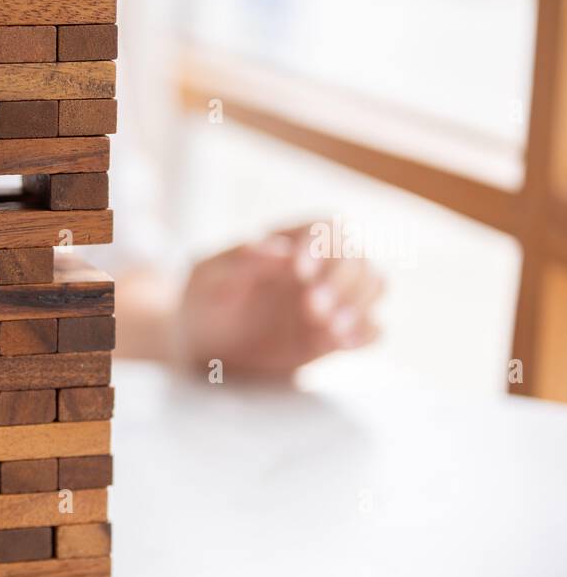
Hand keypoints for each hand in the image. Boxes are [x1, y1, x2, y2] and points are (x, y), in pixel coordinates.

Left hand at [174, 223, 383, 378]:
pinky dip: (366, 332)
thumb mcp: (208, 280)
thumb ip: (240, 262)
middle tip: (312, 310)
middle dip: (342, 283)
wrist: (202, 348)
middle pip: (357, 257)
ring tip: (330, 331)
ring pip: (373, 285)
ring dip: (359, 305)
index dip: (322, 246)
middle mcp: (319, 266)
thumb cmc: (202, 303)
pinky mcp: (335, 334)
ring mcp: (332, 299)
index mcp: (290, 242)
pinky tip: (344, 344)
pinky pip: (371, 327)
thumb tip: (280, 250)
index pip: (326, 228)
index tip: (298, 273)